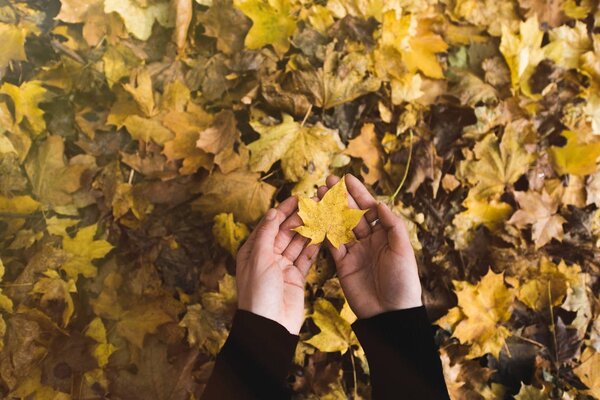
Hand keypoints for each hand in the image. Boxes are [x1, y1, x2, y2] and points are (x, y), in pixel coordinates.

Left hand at [236, 196, 319, 333]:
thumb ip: (267, 234)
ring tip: (321, 215)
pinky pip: (305, 259)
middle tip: (314, 205)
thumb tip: (272, 212)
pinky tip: (321, 235)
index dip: (282, 211)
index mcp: (253, 251)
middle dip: (298, 218)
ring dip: (307, 230)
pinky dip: (313, 247)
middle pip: (284, 233)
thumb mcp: (259, 259)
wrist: (269, 325)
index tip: (296, 198)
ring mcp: (283, 267)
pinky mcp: (296, 278)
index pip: (269, 225)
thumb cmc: (258, 292)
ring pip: (296, 244)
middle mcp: (267, 257)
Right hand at [317, 174, 421, 318]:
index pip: (369, 208)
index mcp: (385, 234)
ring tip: (317, 194)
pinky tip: (316, 217)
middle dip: (340, 197)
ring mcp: (355, 252)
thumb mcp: (402, 250)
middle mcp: (369, 240)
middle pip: (352, 214)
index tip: (347, 178)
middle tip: (327, 181)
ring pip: (339, 226)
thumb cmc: (403, 282)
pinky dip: (323, 231)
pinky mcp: (343, 265)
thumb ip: (392, 226)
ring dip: (329, 210)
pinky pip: (332, 245)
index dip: (358, 193)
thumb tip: (380, 204)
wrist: (390, 313)